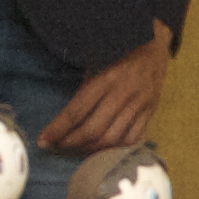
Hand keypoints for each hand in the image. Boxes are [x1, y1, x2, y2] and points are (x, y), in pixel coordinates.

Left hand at [38, 24, 172, 151]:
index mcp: (106, 78)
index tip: (43, 140)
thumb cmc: (119, 53)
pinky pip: (132, 138)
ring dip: (90, 149)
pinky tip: (103, 148)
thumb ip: (85, 90)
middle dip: (71, 142)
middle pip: (93, 130)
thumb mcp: (98, 63)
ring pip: (112, 138)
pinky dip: (115, 148)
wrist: (154, 48)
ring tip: (76, 149)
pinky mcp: (151, 112)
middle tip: (56, 146)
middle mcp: (123, 94)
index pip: (77, 110)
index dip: (59, 128)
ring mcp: (139, 105)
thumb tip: (65, 119)